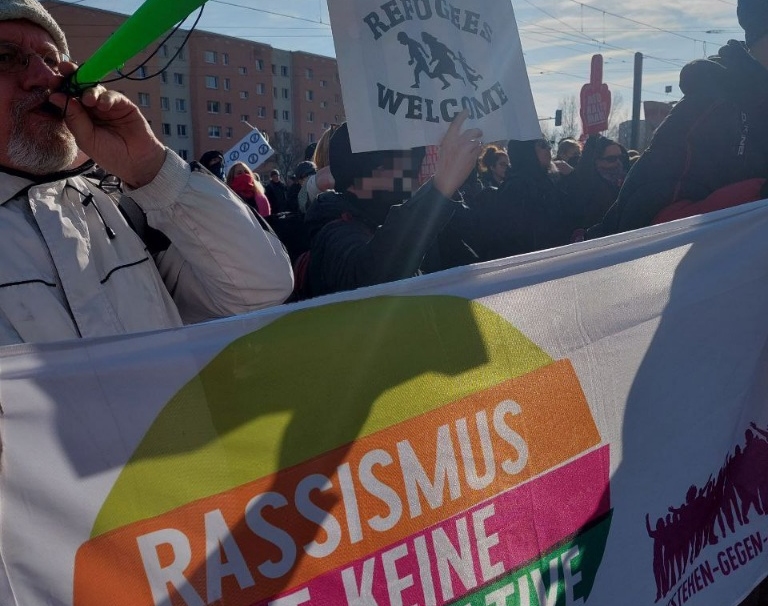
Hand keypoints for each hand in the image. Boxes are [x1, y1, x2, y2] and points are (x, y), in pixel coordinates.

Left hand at [48, 63, 165, 187]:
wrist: (137, 162)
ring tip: (88, 100)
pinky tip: (103, 106)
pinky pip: (113, 95)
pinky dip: (106, 97)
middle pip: (79, 88)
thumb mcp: (86, 139)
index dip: (60, 88)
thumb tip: (55, 96)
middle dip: (71, 77)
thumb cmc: (110, 154)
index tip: (52, 82)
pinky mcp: (124, 105)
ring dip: (89, 90)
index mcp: (79, 118)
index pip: (66, 98)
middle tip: (64, 70)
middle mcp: (92, 109)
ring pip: (95, 89)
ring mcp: (108, 106)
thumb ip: (73, 118)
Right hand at [433, 109, 482, 197]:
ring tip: (472, 150)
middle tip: (479, 133)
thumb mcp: (443, 150)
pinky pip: (478, 150)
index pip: (457, 123)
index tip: (467, 110)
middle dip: (478, 132)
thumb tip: (460, 135)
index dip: (462, 115)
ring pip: (477, 142)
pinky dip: (477, 152)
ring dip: (476, 144)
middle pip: (473, 131)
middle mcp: (459, 142)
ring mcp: (468, 149)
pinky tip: (471, 157)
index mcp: (449, 139)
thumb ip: (451, 141)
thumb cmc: (442, 165)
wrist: (446, 180)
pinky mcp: (473, 157)